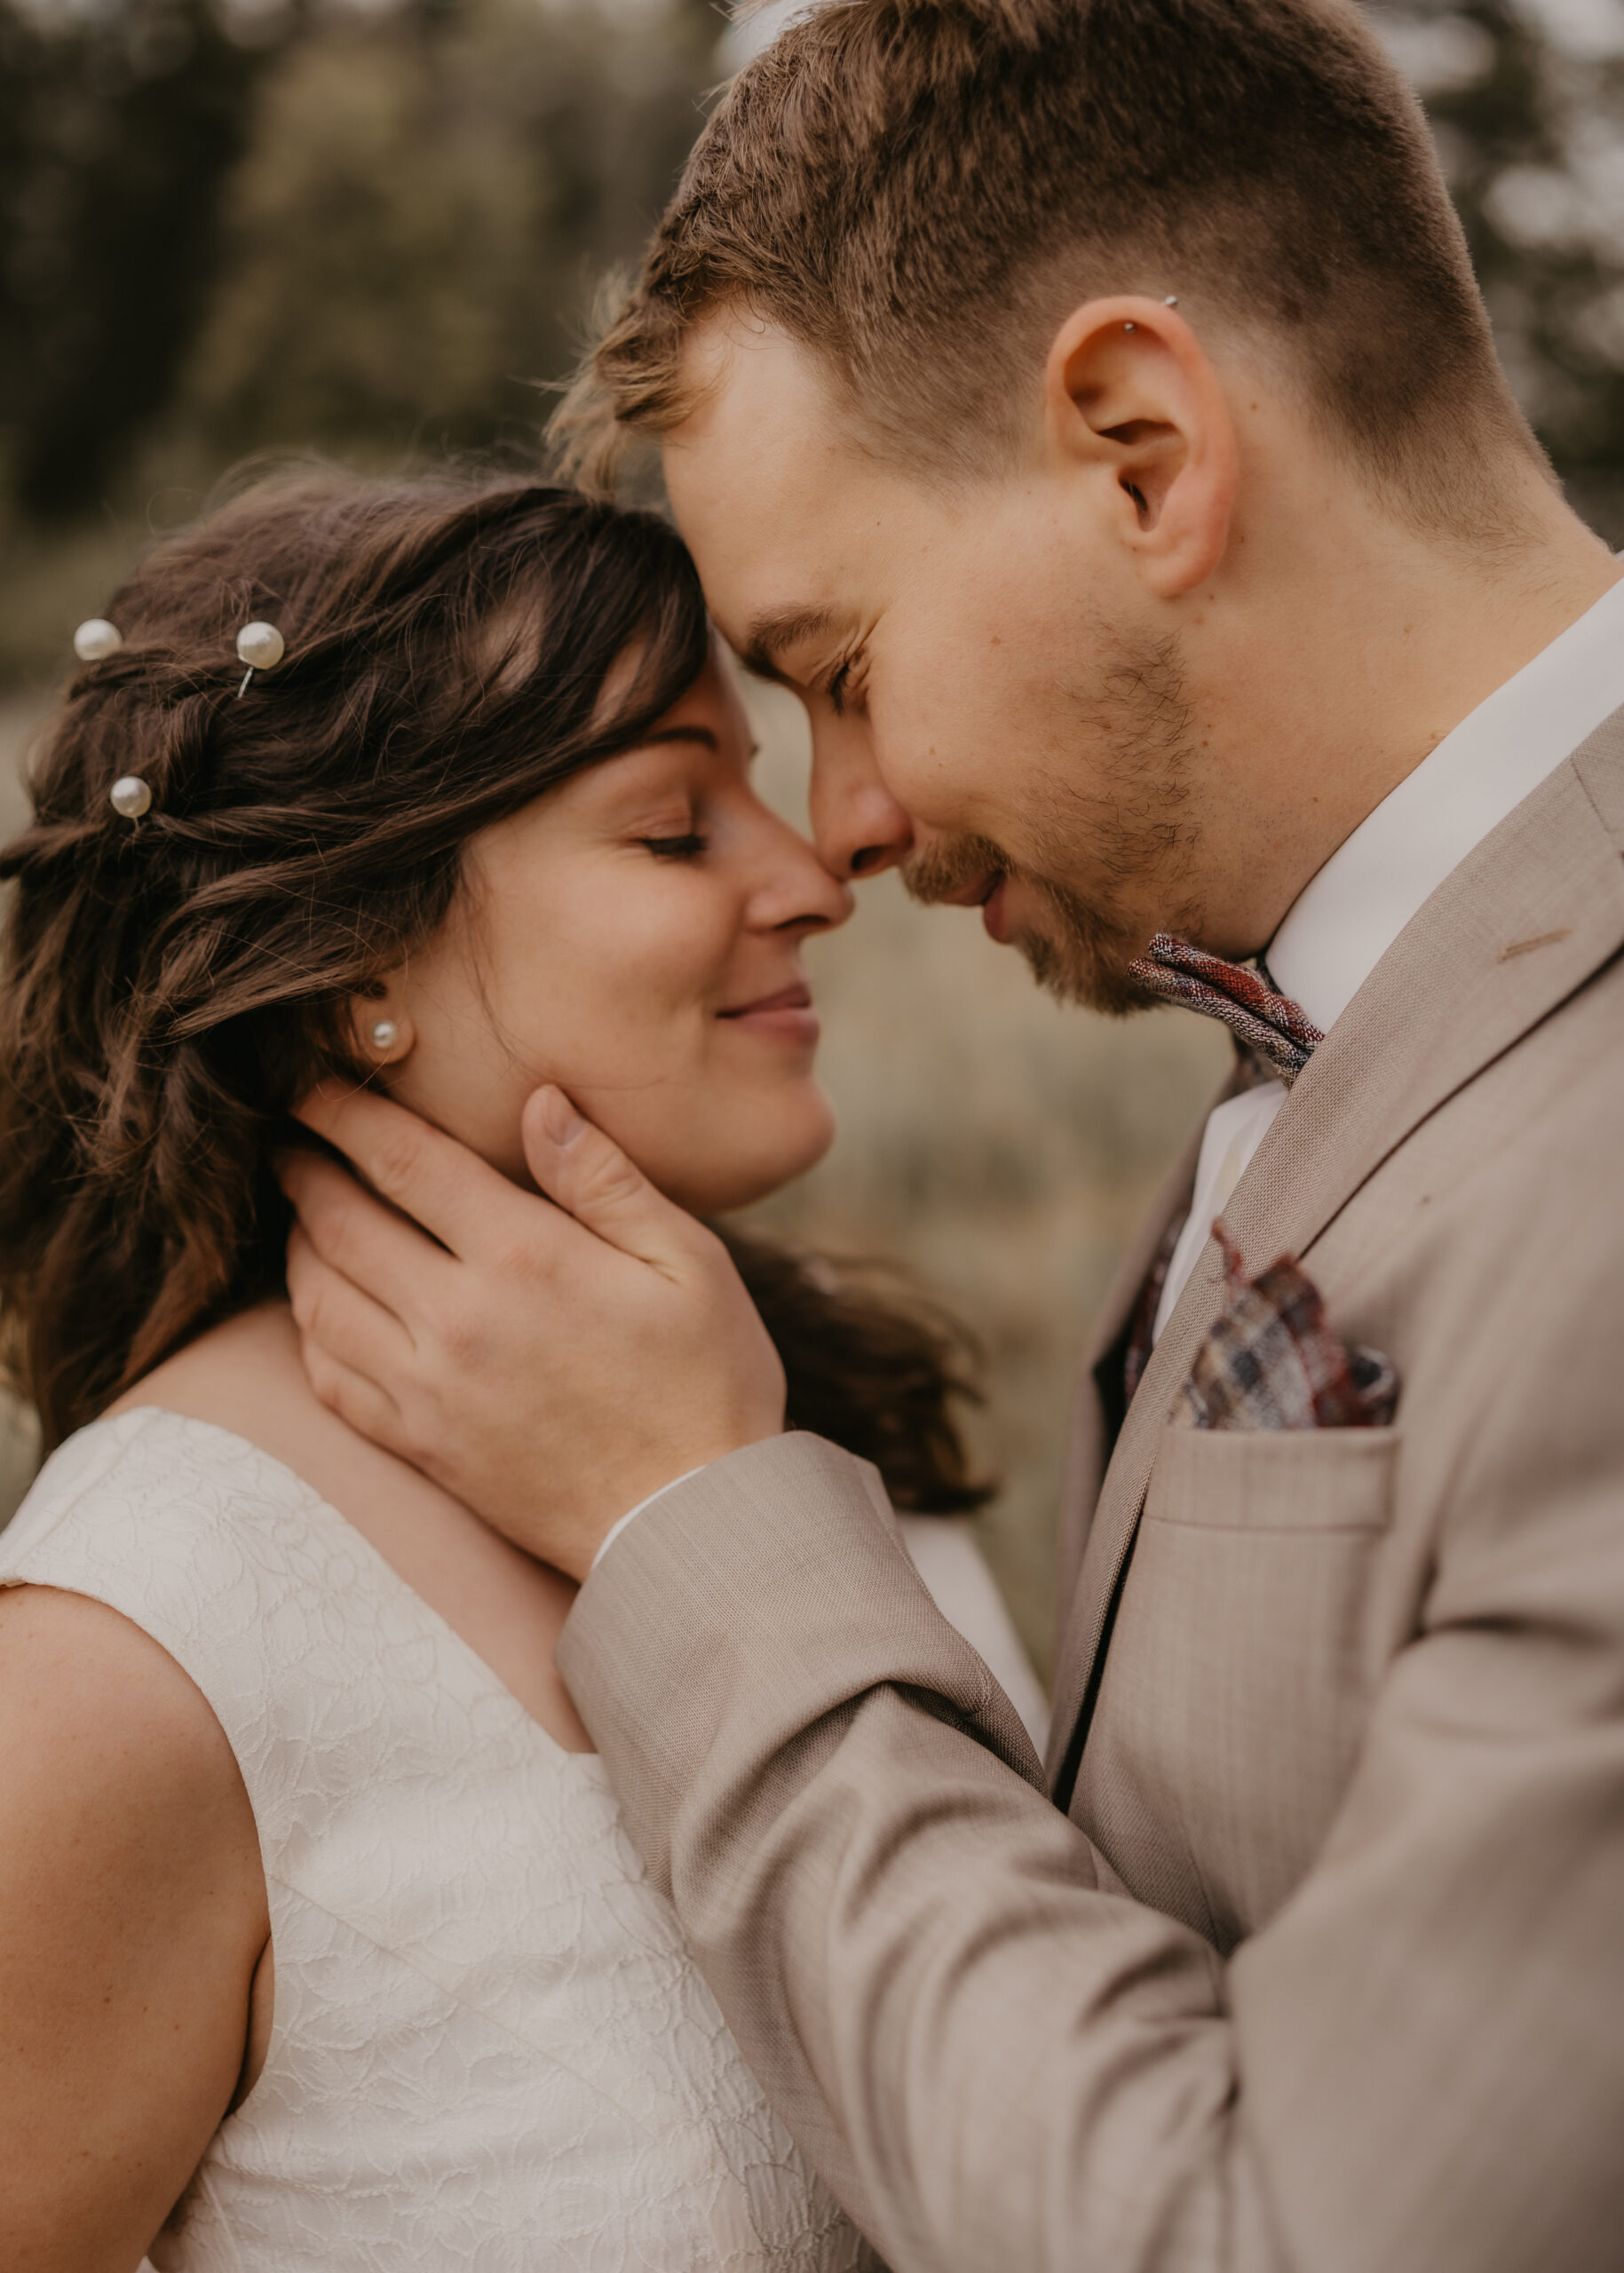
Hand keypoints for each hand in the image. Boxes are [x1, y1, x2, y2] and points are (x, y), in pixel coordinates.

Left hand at [279, 1083, 786, 1578]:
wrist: (689, 1524)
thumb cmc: (707, 1383)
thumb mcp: (689, 1263)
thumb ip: (605, 1179)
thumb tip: (541, 1102)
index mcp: (525, 1259)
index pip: (404, 1162)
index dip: (346, 1114)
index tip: (312, 1086)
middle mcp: (458, 1320)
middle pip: (341, 1223)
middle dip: (306, 1169)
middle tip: (291, 1138)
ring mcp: (429, 1391)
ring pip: (320, 1300)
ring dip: (299, 1243)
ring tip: (302, 1212)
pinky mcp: (420, 1446)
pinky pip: (330, 1378)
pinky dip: (309, 1329)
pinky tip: (322, 1307)